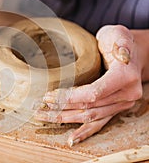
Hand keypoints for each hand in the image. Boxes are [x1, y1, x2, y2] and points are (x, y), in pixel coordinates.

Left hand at [35, 25, 148, 145]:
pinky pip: (99, 123)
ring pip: (90, 117)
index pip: (94, 93)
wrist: (132, 53)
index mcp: (125, 78)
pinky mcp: (114, 108)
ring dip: (66, 119)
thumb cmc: (120, 41)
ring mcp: (120, 105)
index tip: (50, 96)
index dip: (71, 97)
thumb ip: (120, 43)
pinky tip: (72, 138)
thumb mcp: (119, 34)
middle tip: (40, 107)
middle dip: (62, 108)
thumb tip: (122, 55)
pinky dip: (85, 132)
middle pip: (89, 108)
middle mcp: (125, 95)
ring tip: (44, 117)